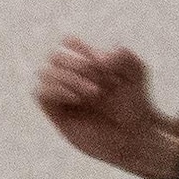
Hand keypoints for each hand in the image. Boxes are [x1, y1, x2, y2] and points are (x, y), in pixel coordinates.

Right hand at [34, 42, 178, 178]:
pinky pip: (40, 94)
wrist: (135, 135)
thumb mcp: (138, 72)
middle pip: (54, 57)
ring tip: (94, 92)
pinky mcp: (57, 115)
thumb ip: (123, 54)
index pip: (67, 43)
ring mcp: (63, 96)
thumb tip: (98, 58)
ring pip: (45, 73)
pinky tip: (76, 99)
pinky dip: (55, 90)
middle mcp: (72, 79)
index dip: (74, 45)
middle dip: (75, 64)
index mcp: (86, 64)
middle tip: (98, 79)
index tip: (94, 58)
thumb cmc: (137, 104)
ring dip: (68, 78)